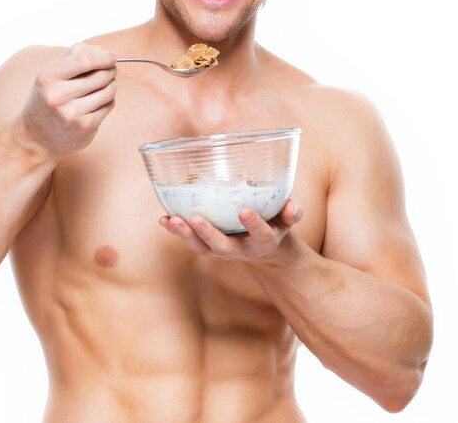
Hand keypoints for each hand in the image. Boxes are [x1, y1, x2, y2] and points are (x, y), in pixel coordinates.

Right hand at [19, 43, 116, 154]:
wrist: (36, 136)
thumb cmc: (49, 98)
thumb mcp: (52, 74)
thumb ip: (75, 56)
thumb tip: (102, 50)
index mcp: (48, 77)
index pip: (84, 60)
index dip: (104, 56)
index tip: (111, 57)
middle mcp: (58, 95)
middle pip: (102, 75)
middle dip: (110, 70)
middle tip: (108, 71)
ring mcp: (72, 113)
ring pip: (109, 91)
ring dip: (111, 85)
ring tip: (103, 86)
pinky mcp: (85, 126)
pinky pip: (109, 105)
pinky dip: (108, 101)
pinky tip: (97, 102)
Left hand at [159, 199, 302, 263]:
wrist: (267, 249)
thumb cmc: (277, 225)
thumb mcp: (289, 220)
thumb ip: (293, 212)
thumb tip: (292, 206)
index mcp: (264, 241)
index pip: (261, 234)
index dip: (253, 224)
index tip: (245, 211)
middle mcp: (241, 249)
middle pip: (223, 246)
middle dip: (208, 234)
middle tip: (195, 219)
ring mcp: (223, 250)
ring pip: (202, 247)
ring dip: (186, 235)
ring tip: (171, 220)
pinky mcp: (210, 247)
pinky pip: (192, 242)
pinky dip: (177, 232)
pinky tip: (164, 219)